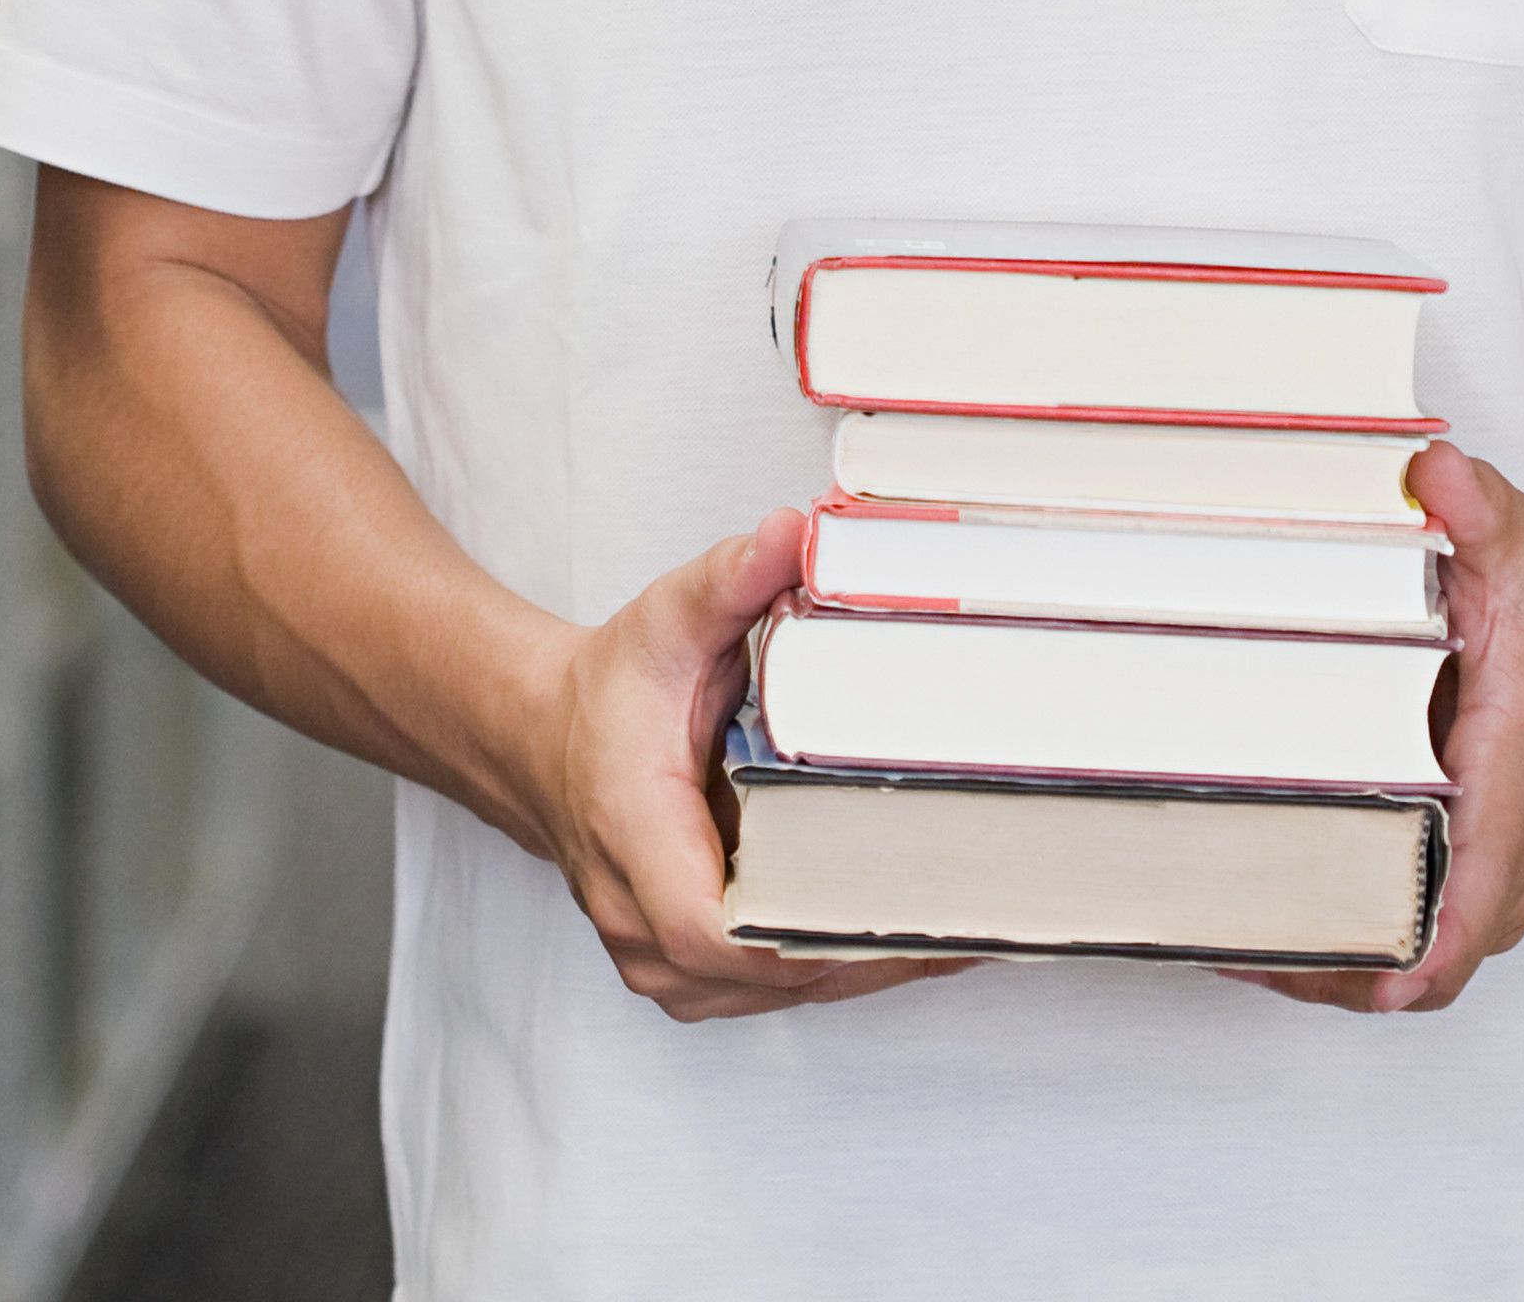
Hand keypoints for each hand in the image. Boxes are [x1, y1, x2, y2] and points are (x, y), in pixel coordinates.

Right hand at [510, 507, 969, 1021]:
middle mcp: (639, 921)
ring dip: (866, 962)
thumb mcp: (665, 621)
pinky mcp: (687, 972)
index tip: (901, 911)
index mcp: (634, 838)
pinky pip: (771, 987)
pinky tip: (911, 934)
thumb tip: (795, 533)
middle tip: (980, 906)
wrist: (543, 744)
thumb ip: (729, 579)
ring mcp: (660, 961)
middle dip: (874, 946)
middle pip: (770, 972)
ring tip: (968, 922)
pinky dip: (839, 962)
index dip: (810, 933)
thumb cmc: (607, 694)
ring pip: (779, 990)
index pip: (715, 931)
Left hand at [1246, 445, 1523, 1015]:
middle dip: (1354, 966)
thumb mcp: (1522, 542)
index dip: (1430, 941)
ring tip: (1253, 950)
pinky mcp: (1491, 883)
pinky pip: (1436, 948)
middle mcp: (1517, 839)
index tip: (1378, 977)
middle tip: (1250, 947)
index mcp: (1516, 765)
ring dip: (1357, 970)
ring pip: (1437, 964)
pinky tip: (1295, 936)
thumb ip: (1475, 504)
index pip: (1481, 879)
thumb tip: (1429, 468)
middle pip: (1443, 951)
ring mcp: (1508, 873)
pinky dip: (1374, 956)